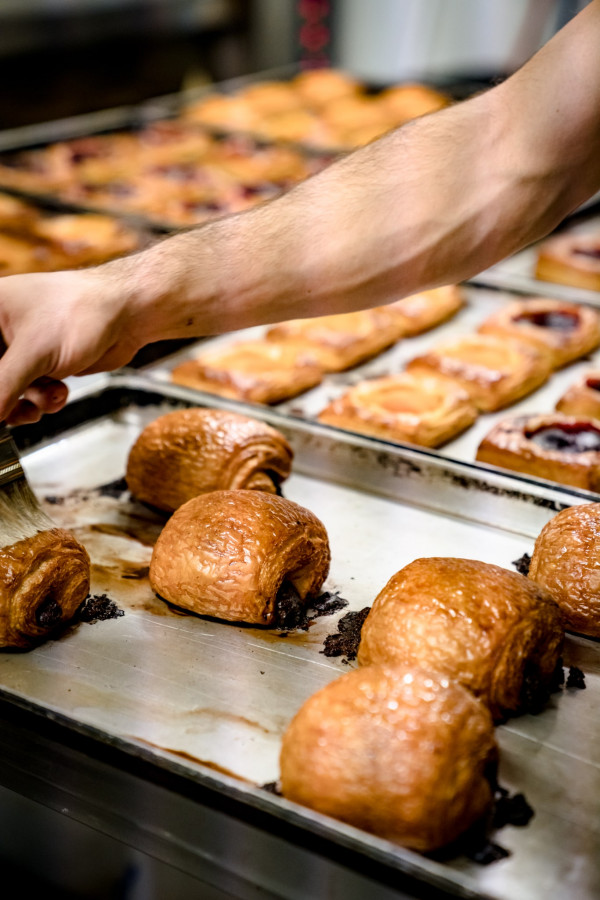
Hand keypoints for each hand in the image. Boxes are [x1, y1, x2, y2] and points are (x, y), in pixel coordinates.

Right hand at [0, 266, 144, 423]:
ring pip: (7, 390)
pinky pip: (31, 392)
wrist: (128, 314)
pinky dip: (44, 399)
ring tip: (43, 402)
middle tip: (11, 414)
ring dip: (25, 404)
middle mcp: (0, 328)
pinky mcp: (44, 362)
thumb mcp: (32, 354)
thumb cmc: (81, 312)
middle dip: (4, 399)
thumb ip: (1, 389)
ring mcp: (22, 347)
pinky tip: (59, 392)